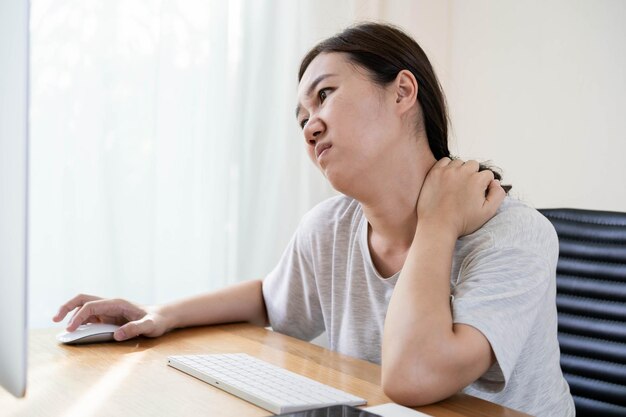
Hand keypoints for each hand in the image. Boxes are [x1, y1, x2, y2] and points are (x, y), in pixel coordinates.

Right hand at [52, 294, 170, 340]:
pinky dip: (80, 322)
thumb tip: (117, 335)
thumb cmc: (156, 320)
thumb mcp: (149, 326)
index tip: (71, 329)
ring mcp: (108, 310)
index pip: (91, 306)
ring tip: (63, 328)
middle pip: (83, 300)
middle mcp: (110, 304)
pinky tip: (76, 331)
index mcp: (117, 303)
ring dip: (72, 314)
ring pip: (84, 307)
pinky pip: (90, 317)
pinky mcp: (108, 317)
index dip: (78, 316)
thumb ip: (135, 329)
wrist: (162, 318)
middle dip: (67, 307)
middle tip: (55, 319)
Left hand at [417, 158, 505, 236]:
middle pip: (474, 165)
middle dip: (474, 175)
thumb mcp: (487, 212)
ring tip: (457, 185)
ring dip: (460, 170)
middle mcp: (463, 172)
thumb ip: (498, 195)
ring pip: (459, 162)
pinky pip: (444, 161)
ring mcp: (447, 171)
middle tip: (468, 189)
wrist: (437, 226)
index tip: (478, 194)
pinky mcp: (434, 173)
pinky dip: (447, 167)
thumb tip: (496, 182)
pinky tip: (447, 179)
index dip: (485, 184)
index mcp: (477, 180)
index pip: (488, 174)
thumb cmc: (462, 222)